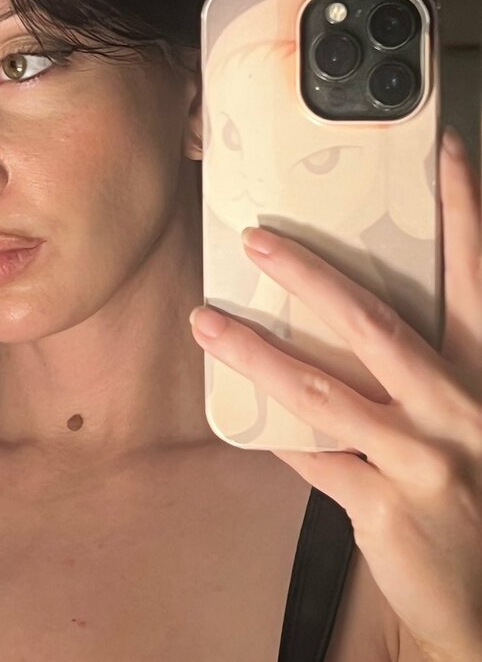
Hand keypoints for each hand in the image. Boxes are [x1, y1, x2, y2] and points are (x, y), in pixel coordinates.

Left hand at [190, 128, 481, 661]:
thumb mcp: (465, 427)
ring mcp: (424, 460)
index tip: (442, 153)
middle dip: (311, 276)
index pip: (473, 280)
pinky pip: (313, 459)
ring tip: (206, 322)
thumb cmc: (473, 500)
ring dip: (258, 353)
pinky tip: (236, 413)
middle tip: (257, 239)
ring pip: (324, 391)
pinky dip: (275, 434)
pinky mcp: (386, 508)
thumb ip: (423, 382)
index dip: (463, 213)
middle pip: (376, 326)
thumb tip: (342, 337)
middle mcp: (460, 409)